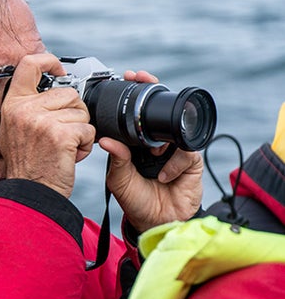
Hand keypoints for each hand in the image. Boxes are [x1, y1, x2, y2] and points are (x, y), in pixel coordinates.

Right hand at [0, 53, 95, 197]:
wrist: (30, 193)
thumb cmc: (28, 165)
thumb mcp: (15, 129)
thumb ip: (30, 106)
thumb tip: (54, 86)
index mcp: (13, 104)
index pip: (29, 63)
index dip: (49, 61)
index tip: (60, 71)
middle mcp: (24, 109)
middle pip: (69, 93)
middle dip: (74, 113)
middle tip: (61, 134)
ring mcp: (41, 120)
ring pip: (81, 112)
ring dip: (79, 131)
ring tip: (63, 148)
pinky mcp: (60, 134)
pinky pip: (87, 130)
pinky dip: (84, 145)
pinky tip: (69, 156)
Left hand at [100, 70, 203, 231]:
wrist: (157, 222)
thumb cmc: (135, 201)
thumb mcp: (119, 180)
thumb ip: (116, 159)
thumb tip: (105, 139)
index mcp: (136, 143)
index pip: (139, 113)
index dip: (138, 93)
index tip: (130, 76)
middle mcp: (157, 142)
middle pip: (161, 112)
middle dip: (155, 94)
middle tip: (144, 80)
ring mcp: (175, 150)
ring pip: (176, 130)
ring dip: (163, 141)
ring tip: (152, 154)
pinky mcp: (192, 162)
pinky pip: (187, 153)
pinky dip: (174, 164)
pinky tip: (163, 176)